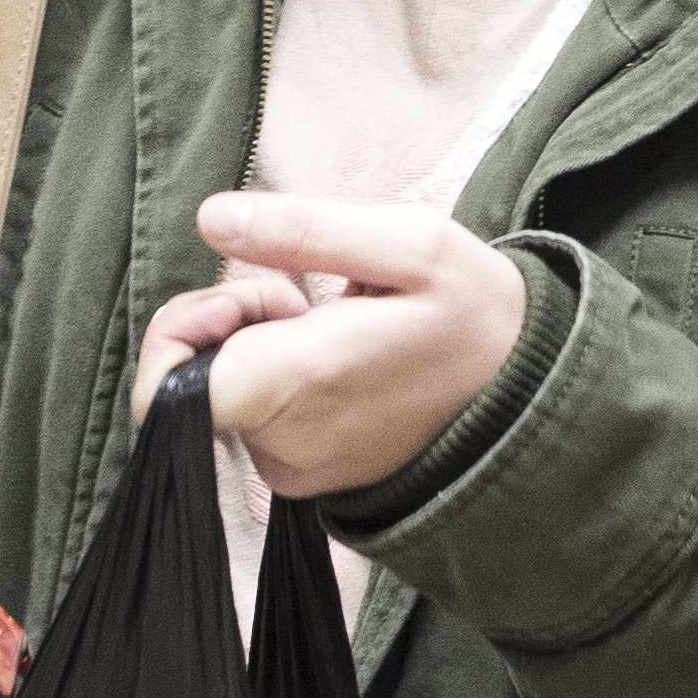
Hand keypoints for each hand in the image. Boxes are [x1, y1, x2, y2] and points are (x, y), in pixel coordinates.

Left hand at [135, 195, 526, 501]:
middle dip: (232, 321)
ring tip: (334, 325)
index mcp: (300, 382)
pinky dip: (276, 382)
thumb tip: (212, 217)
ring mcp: (292, 470)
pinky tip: (336, 359)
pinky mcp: (303, 480)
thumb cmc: (473, 314)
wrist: (528, 403)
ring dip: (256, 349)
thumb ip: (302, 230)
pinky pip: (252, 422)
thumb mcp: (410, 243)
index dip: (186, 327)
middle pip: (192, 379)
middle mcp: (284, 444)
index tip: (247, 293)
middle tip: (303, 295)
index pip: (169, 385)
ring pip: (221, 398)